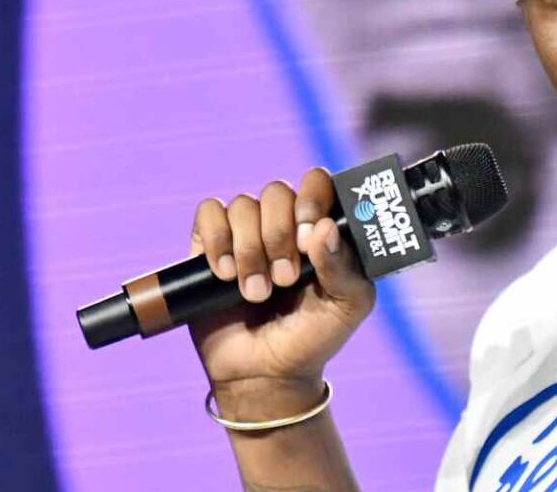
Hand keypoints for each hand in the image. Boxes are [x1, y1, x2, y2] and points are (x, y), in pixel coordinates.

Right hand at [187, 167, 375, 400]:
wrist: (266, 374)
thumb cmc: (314, 336)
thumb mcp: (348, 305)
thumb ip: (344, 266)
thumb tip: (324, 228)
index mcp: (322, 228)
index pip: (318, 182)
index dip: (312, 199)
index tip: (309, 236)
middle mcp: (285, 223)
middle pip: (277, 192)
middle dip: (279, 236)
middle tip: (285, 279)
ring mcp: (247, 232)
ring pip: (243, 205)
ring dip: (249, 251)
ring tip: (256, 293)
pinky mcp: (210, 246)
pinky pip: (208, 214)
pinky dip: (216, 242)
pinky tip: (225, 275)